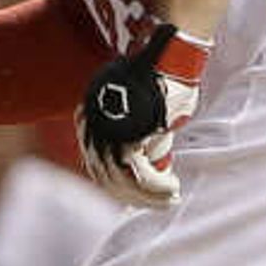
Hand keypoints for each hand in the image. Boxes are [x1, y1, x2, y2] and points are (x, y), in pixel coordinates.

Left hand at [77, 22, 207, 208]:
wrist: (168, 60)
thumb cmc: (161, 84)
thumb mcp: (144, 111)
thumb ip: (140, 135)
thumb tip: (148, 161)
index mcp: (92, 121)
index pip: (97, 166)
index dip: (119, 188)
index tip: (140, 200)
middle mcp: (94, 129)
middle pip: (108, 177)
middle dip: (138, 197)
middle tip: (163, 204)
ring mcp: (108, 134)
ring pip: (124, 180)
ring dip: (150, 196)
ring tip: (171, 197)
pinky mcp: (128, 137)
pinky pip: (141, 173)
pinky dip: (158, 185)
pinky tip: (174, 187)